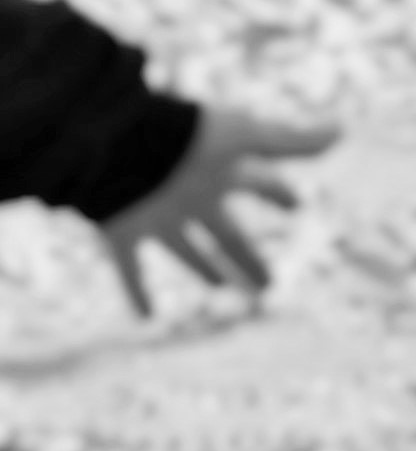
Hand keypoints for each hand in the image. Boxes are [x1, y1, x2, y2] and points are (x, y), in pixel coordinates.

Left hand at [98, 105, 339, 318]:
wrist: (109, 138)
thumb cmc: (179, 136)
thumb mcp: (241, 137)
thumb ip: (289, 141)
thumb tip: (342, 132)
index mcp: (216, 171)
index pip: (257, 183)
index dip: (277, 193)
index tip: (296, 205)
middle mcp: (187, 195)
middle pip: (225, 232)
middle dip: (246, 255)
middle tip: (268, 284)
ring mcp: (153, 214)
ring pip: (184, 250)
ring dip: (202, 269)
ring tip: (219, 288)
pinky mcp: (121, 229)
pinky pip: (129, 268)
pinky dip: (137, 292)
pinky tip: (145, 318)